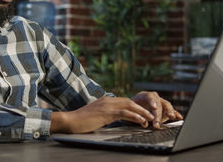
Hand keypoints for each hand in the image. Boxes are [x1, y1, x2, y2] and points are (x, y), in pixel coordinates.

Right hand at [50, 93, 182, 133]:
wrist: (70, 121)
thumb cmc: (80, 121)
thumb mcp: (95, 116)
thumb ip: (105, 115)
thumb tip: (112, 118)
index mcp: (105, 101)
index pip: (124, 102)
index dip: (136, 108)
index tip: (144, 114)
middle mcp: (107, 100)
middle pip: (130, 102)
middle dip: (143, 108)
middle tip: (153, 114)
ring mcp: (107, 105)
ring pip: (129, 106)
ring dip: (142, 112)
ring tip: (151, 118)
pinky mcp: (106, 113)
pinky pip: (124, 113)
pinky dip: (134, 116)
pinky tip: (141, 120)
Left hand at [131, 91, 182, 127]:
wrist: (132, 108)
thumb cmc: (130, 109)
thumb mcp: (130, 110)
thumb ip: (137, 116)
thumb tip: (145, 123)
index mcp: (143, 95)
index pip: (149, 96)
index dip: (152, 101)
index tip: (154, 107)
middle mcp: (153, 98)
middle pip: (159, 103)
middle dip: (159, 113)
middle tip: (157, 123)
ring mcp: (160, 103)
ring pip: (166, 105)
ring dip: (169, 112)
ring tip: (171, 116)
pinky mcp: (164, 109)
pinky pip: (171, 111)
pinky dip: (175, 114)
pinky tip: (179, 117)